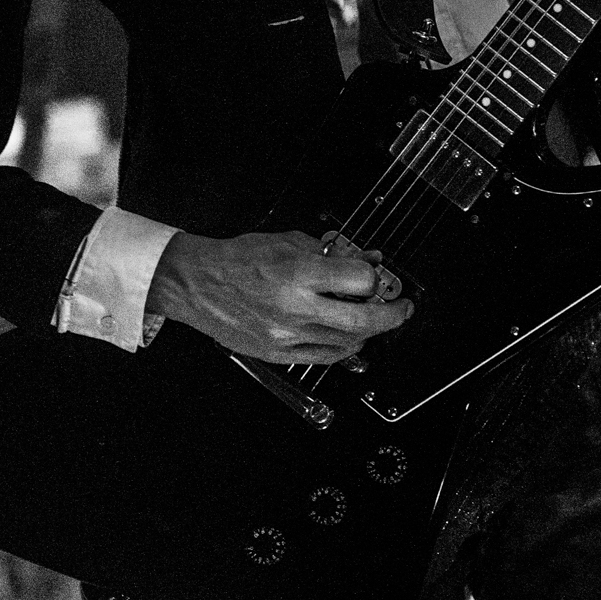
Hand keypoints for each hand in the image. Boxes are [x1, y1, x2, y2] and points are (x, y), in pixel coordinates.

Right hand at [146, 229, 412, 364]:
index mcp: (298, 273)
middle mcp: (296, 307)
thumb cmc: (238, 260)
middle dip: (393, 315)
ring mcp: (287, 335)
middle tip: (402, 309)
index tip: (378, 276)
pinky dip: (344, 347)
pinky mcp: (279, 354)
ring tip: (372, 319)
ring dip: (368, 331)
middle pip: (364, 320)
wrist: (197, 284)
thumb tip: (365, 258)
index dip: (375, 278)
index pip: (360, 280)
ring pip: (348, 342)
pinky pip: (325, 357)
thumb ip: (330, 252)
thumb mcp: (288, 242)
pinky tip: (348, 337)